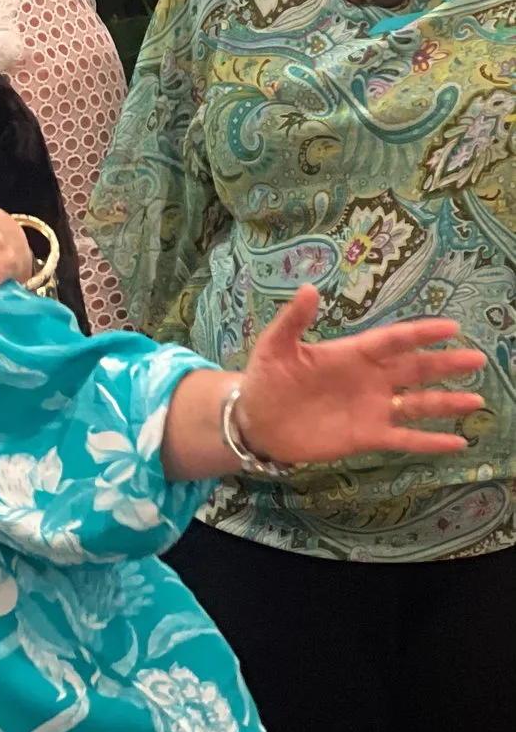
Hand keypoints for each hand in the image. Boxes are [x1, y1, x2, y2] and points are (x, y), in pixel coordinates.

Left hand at [236, 286, 486, 465]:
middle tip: (477, 358)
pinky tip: (458, 443)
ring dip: (446, 403)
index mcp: (351, 354)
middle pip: (414, 369)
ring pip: (417, 404)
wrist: (255, 421)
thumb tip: (309, 288)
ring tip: (477, 400)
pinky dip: (430, 441)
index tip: (450, 327)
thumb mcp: (274, 347)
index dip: (420, 334)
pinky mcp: (367, 436)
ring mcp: (371, 408)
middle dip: (445, 364)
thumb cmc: (266, 378)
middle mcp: (369, 380)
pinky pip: (404, 438)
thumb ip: (293, 320)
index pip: (392, 341)